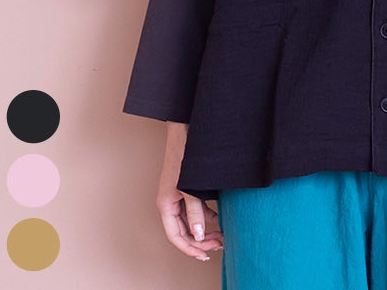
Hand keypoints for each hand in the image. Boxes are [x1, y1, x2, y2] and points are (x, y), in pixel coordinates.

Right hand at [156, 122, 223, 260]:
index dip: (190, 248)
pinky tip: (216, 218)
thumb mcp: (190, 187)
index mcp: (166, 205)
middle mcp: (169, 203)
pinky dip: (205, 215)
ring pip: (189, 221)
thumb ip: (195, 211)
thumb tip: (199, 234)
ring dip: (204, 230)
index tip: (205, 255)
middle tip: (219, 244)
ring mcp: (177, 196)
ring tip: (221, 235)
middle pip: (183, 231)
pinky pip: (194, 209)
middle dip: (200, 241)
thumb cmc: (184, 155)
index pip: (176, 236)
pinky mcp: (185, 188)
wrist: (185, 131)